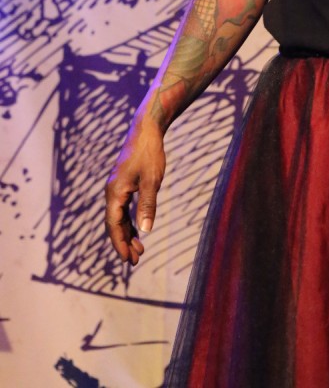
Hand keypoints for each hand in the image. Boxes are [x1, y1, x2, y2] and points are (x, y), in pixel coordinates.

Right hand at [105, 124, 165, 264]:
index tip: (128, 260)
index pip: (114, 226)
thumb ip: (147, 205)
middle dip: (123, 243)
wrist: (146, 130)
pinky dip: (129, 221)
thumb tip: (145, 231)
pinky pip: (123, 208)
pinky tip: (137, 228)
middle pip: (114, 224)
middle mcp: (112, 192)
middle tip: (135, 261)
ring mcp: (117, 187)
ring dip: (127, 233)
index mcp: (115, 193)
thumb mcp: (152, 181)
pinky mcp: (124, 183)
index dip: (120, 244)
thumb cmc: (149, 154)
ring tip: (139, 250)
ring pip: (118, 217)